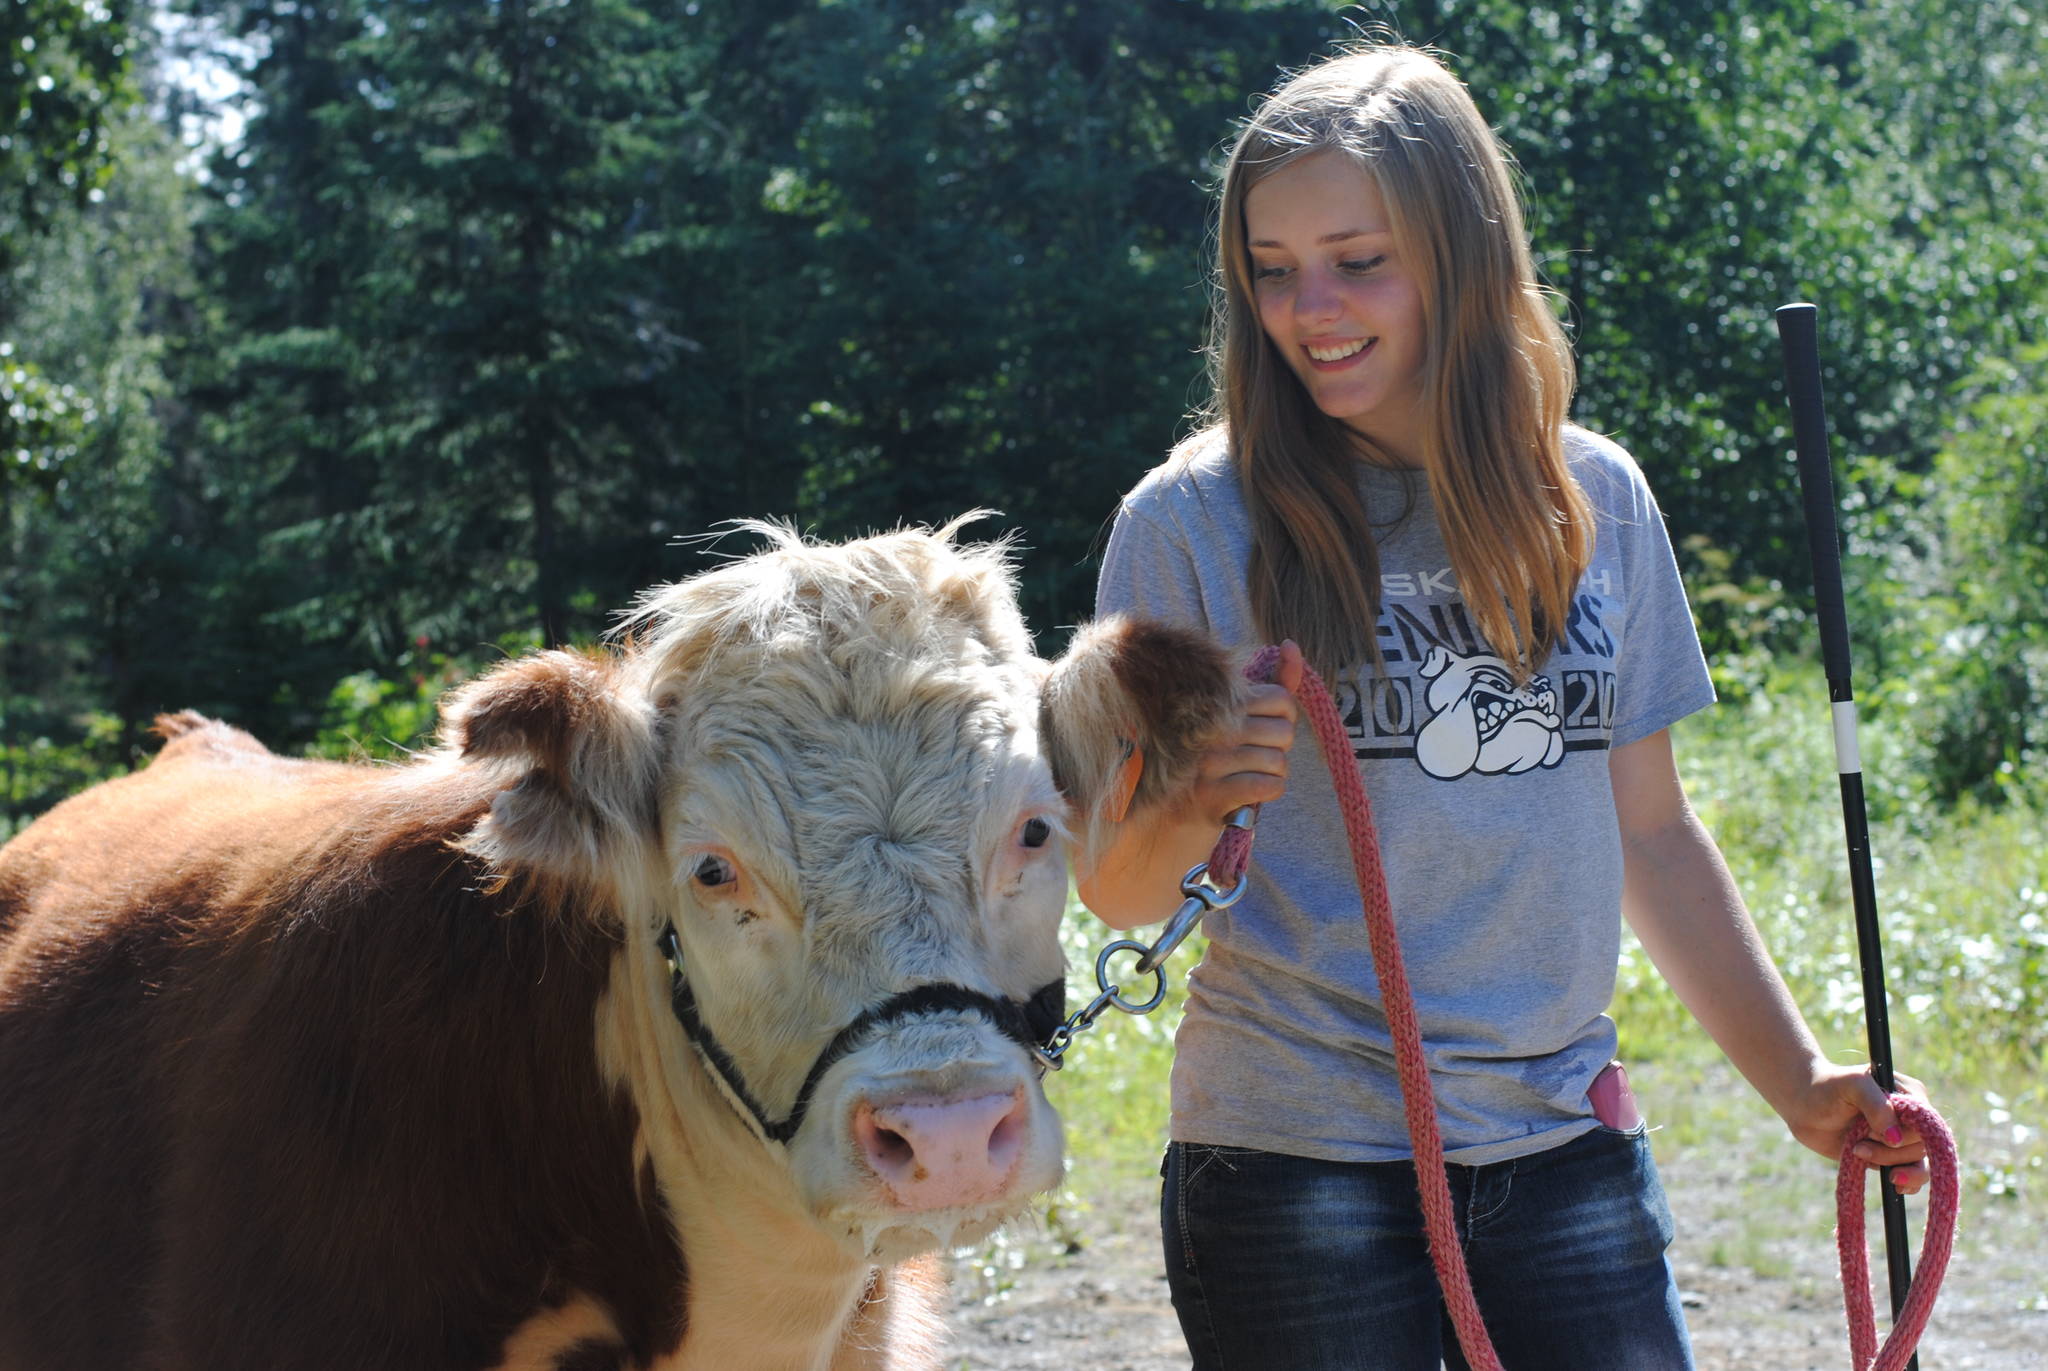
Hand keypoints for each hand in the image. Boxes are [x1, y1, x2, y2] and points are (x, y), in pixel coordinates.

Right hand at [1182, 640, 1302, 822]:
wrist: (1167, 816)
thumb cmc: (1213, 760)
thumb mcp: (1237, 716)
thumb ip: (1271, 684)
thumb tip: (1291, 644)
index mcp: (1215, 702)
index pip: (1281, 699)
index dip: (1284, 719)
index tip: (1266, 731)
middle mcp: (1209, 727)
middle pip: (1284, 732)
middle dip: (1279, 750)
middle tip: (1255, 758)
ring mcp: (1207, 762)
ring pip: (1278, 761)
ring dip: (1272, 774)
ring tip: (1248, 776)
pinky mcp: (1210, 796)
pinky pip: (1268, 785)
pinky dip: (1268, 791)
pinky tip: (1249, 794)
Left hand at [1780, 1063, 1933, 1193]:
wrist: (1802, 1105)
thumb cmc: (1827, 1087)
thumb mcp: (1852, 1085)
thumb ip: (1876, 1106)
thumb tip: (1896, 1138)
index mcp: (1910, 1093)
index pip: (1927, 1123)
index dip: (1907, 1134)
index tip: (1882, 1137)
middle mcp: (1910, 1117)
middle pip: (1921, 1146)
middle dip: (1890, 1151)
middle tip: (1857, 1145)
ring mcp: (1900, 1138)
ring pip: (1918, 1163)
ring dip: (1892, 1165)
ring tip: (1858, 1153)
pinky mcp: (1888, 1156)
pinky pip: (1911, 1175)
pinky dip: (1907, 1183)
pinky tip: (1895, 1186)